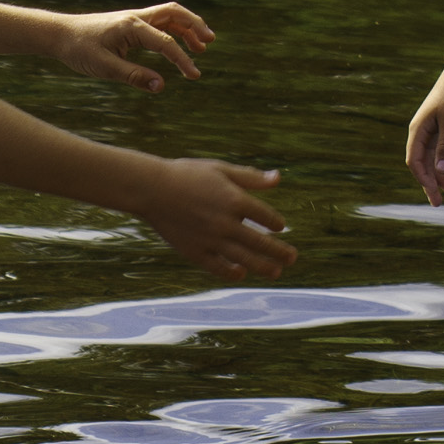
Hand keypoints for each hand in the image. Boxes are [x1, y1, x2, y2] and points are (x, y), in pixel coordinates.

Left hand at [45, 2, 212, 91]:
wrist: (59, 34)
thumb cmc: (79, 50)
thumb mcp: (104, 68)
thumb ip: (134, 76)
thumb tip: (161, 86)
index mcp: (131, 26)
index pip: (165, 42)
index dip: (182, 60)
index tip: (194, 75)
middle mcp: (136, 17)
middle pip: (174, 13)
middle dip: (195, 25)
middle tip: (210, 41)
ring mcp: (134, 18)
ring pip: (169, 16)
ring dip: (187, 27)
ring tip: (202, 46)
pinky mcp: (130, 24)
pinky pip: (159, 23)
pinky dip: (174, 31)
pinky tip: (179, 45)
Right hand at [132, 157, 294, 277]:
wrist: (151, 189)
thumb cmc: (186, 175)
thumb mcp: (220, 170)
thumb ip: (250, 177)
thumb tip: (278, 178)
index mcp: (235, 200)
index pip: (266, 217)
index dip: (276, 223)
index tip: (280, 226)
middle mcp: (226, 223)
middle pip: (262, 243)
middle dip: (280, 252)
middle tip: (292, 257)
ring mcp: (211, 240)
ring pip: (245, 259)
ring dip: (264, 267)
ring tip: (276, 271)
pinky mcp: (195, 252)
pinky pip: (219, 267)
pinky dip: (232, 272)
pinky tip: (241, 273)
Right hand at [402, 76, 443, 201]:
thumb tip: (443, 173)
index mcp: (418, 131)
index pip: (414, 162)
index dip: (423, 180)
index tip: (436, 193)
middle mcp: (421, 131)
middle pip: (421, 164)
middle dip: (429, 183)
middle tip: (438, 203)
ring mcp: (431, 129)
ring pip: (430, 158)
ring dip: (438, 175)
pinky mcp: (441, 126)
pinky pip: (438, 150)